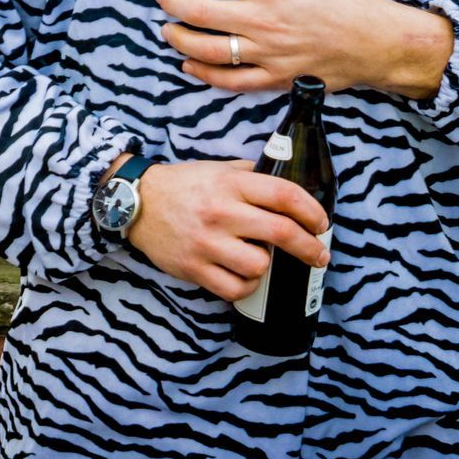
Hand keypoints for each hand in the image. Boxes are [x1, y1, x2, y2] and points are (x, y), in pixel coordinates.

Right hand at [126, 159, 329, 302]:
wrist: (136, 202)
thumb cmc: (183, 185)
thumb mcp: (217, 169)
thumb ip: (250, 176)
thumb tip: (287, 187)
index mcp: (230, 184)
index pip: (283, 194)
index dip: (311, 210)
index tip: (322, 223)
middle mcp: (221, 212)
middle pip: (281, 232)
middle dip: (310, 248)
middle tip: (319, 255)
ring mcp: (206, 242)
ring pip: (259, 265)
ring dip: (268, 266)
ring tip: (260, 259)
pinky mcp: (194, 268)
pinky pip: (235, 288)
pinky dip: (246, 286)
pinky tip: (243, 275)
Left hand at [155, 0, 452, 98]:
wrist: (378, 42)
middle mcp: (264, 21)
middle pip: (203, 12)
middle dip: (174, 3)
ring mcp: (267, 53)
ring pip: (211, 50)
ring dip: (182, 40)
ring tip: (167, 31)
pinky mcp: (275, 77)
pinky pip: (233, 81)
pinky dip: (207, 75)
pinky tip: (190, 66)